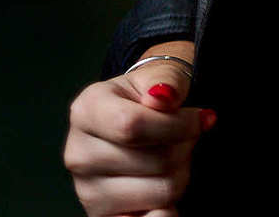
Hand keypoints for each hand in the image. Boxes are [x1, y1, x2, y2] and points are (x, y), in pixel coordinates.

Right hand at [63, 50, 213, 216]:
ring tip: (173, 155)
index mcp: (86, 110)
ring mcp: (87, 189)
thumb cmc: (145, 97)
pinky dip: (168, 208)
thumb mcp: (157, 75)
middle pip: (154, 161)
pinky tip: (168, 185)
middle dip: (184, 147)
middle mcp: (79, 152)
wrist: (131, 121)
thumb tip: (163, 96)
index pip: (132, 126)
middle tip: (186, 136)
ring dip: (180, 173)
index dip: (176, 125)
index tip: (199, 119)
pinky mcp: (102, 216)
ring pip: (159, 191)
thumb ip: (166, 80)